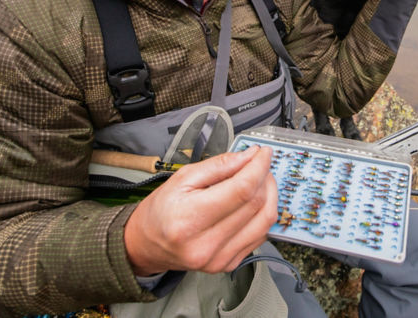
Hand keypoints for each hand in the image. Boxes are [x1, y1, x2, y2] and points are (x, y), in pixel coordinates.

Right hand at [123, 145, 276, 275]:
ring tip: (260, 181)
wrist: (147, 244)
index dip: (258, 167)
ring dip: (269, 196)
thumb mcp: (182, 177)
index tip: (263, 153)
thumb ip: (218, 165)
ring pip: (264, 221)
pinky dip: (262, 214)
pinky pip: (260, 235)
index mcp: (189, 219)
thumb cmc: (161, 210)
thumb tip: (248, 156)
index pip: (241, 190)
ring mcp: (219, 258)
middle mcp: (205, 244)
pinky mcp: (229, 263)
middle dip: (264, 178)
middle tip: (259, 164)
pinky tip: (253, 203)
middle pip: (256, 204)